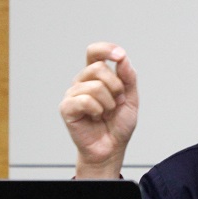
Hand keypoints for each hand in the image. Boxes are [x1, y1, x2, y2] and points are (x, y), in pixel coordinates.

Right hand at [59, 42, 138, 178]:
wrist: (111, 148)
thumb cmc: (118, 125)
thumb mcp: (130, 99)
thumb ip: (128, 78)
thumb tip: (122, 59)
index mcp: (96, 76)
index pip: (94, 53)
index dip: (106, 49)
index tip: (119, 55)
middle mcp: (82, 82)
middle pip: (98, 67)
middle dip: (116, 86)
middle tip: (117, 102)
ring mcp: (72, 94)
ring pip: (94, 86)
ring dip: (108, 103)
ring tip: (106, 113)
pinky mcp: (67, 108)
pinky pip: (85, 100)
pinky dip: (97, 110)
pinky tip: (95, 118)